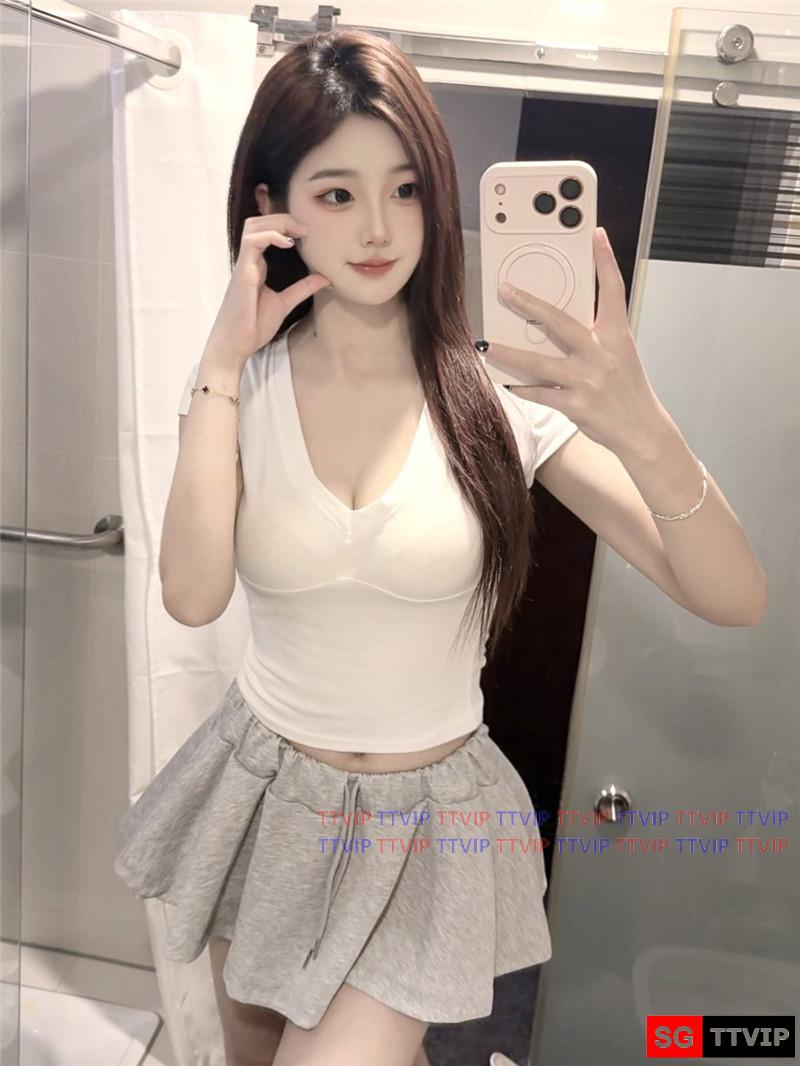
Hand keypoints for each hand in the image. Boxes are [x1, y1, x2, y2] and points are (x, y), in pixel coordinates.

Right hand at [203, 213, 331, 369]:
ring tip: (298, 231)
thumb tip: (324, 278)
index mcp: (257, 266)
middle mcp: (249, 261)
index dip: (285, 226)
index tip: (307, 233)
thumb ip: (302, 289)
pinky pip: (252, 242)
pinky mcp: (243, 273)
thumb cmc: (253, 326)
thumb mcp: (285, 303)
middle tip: (305, 228)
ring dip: (277, 222)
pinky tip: (288, 243)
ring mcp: (244, 266)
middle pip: (257, 222)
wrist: (236, 345)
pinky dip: (271, 236)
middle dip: (282, 217)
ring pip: (253, 226)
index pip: (265, 232)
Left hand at [485, 227, 664, 455]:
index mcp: (616, 335)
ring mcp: (586, 380)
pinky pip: (539, 392)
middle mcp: (601, 354)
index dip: (606, 261)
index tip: (597, 234)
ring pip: (539, 362)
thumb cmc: (626, 388)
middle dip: (530, 305)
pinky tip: (505, 381)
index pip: (613, 291)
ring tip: (486, 344)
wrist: (641, 429)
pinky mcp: (574, 404)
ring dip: (509, 353)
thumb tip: (554, 320)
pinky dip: (521, 387)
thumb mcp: (619, 353)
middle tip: (506, 290)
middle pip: (560, 322)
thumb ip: (593, 335)